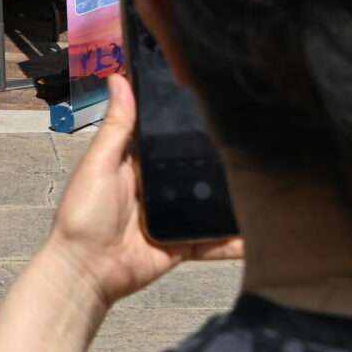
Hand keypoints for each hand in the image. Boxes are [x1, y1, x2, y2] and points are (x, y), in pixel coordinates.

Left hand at [44, 75, 241, 310]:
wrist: (87, 272)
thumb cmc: (83, 216)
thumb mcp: (99, 164)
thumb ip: (117, 127)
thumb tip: (118, 79)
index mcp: (136, 163)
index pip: (166, 135)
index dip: (187, 121)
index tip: (217, 100)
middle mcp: (157, 188)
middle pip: (194, 168)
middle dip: (219, 159)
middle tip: (256, 142)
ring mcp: (172, 217)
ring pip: (210, 203)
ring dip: (233, 198)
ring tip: (268, 181)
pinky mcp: (183, 244)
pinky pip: (214, 241)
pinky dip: (235, 240)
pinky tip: (261, 232)